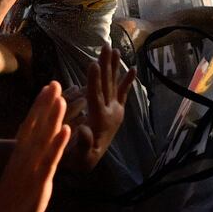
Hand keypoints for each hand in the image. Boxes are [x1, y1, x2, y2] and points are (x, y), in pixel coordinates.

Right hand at [0, 82, 70, 211]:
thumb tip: (35, 162)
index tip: (49, 89)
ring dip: (52, 117)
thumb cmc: (9, 210)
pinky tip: (66, 130)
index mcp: (20, 160)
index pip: (30, 128)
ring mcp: (29, 170)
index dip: (39, 108)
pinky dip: (57, 144)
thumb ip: (27, 169)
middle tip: (55, 82)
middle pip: (35, 127)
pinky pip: (49, 160)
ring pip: (42, 139)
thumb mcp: (21, 183)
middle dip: (45, 104)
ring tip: (61, 97)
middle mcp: (23, 160)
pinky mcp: (36, 183)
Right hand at [63, 45, 135, 172]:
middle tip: (107, 47)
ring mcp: (114, 111)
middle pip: (107, 85)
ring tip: (117, 51)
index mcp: (99, 120)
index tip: (93, 63)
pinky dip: (127, 82)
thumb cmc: (80, 160)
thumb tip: (83, 129)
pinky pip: (122, 94)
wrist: (91, 164)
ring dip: (114, 67)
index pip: (95, 96)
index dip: (93, 80)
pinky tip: (133, 69)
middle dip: (106, 66)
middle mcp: (109, 112)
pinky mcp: (117, 113)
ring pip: (113, 85)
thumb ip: (83, 144)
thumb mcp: (80, 156)